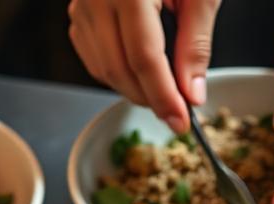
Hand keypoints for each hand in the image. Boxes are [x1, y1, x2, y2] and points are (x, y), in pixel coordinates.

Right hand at [68, 0, 221, 133]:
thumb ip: (195, 45)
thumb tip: (192, 94)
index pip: (144, 57)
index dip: (163, 96)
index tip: (181, 122)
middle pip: (119, 68)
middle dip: (150, 99)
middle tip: (177, 113)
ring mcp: (81, 3)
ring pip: (102, 67)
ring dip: (133, 89)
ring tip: (163, 94)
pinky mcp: (77, 9)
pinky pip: (92, 55)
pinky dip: (115, 73)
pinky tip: (139, 74)